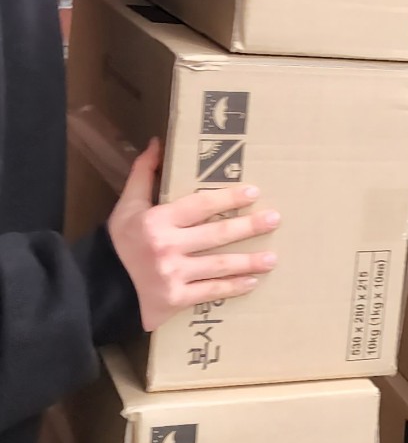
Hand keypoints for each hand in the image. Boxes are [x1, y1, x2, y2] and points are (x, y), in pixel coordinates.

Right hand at [106, 139, 279, 331]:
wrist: (98, 289)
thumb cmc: (119, 244)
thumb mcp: (128, 206)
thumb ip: (143, 175)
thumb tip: (158, 143)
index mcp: (157, 221)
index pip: (199, 205)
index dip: (227, 198)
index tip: (253, 193)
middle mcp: (166, 247)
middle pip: (216, 234)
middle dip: (249, 227)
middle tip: (275, 219)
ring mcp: (172, 275)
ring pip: (219, 265)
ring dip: (249, 262)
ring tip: (272, 257)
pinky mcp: (175, 299)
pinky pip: (210, 291)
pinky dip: (232, 288)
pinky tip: (252, 282)